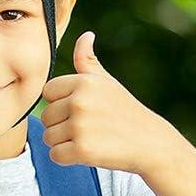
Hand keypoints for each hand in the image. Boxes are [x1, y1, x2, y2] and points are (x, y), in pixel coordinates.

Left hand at [40, 31, 175, 173]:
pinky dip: (68, 159)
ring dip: (64, 143)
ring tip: (90, 139)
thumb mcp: (107, 83)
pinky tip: (88, 153)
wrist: (150, 142)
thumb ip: (88, 61)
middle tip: (88, 128)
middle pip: (46, 117)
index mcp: (83, 81)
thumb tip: (86, 36)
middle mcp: (79, 100)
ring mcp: (80, 126)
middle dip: (61, 126)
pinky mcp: (82, 150)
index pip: (48, 92)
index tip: (82, 110)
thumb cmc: (125, 112)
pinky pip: (55, 155)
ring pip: (49, 137)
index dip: (61, 104)